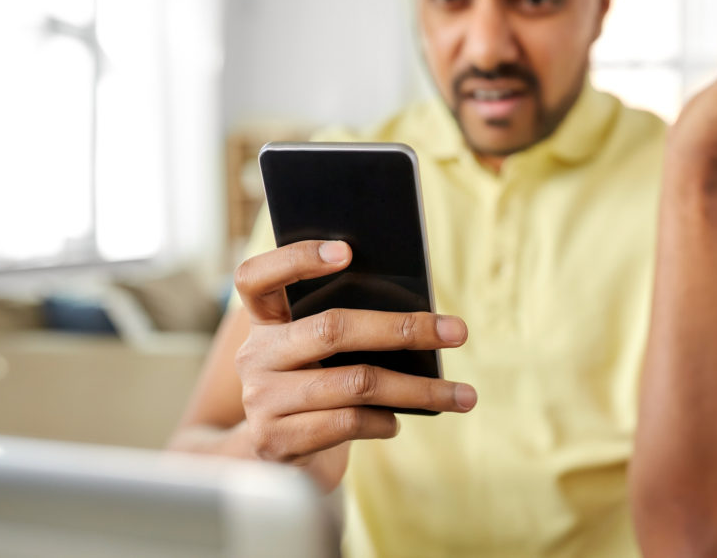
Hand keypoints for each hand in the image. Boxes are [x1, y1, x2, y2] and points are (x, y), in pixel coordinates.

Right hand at [233, 239, 476, 468]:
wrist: (275, 465)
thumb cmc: (316, 392)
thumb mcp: (320, 356)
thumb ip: (344, 331)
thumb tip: (420, 318)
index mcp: (264, 322)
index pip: (257, 277)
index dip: (296, 258)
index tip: (347, 251)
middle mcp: (255, 357)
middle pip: (332, 328)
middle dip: (404, 328)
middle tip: (458, 331)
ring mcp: (261, 401)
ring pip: (355, 383)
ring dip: (417, 389)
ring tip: (461, 394)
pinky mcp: (276, 442)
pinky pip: (347, 422)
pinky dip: (383, 421)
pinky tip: (396, 422)